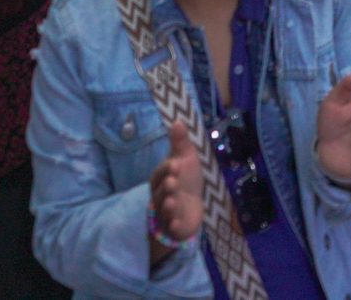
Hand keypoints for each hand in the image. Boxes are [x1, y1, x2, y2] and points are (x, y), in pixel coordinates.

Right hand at [148, 122, 205, 246]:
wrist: (191, 207)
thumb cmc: (186, 180)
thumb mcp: (186, 159)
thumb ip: (180, 143)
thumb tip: (177, 120)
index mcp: (161, 180)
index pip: (160, 174)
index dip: (166, 169)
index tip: (176, 164)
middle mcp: (161, 196)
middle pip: (159, 193)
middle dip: (165, 187)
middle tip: (173, 182)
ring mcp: (167, 213)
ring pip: (163, 210)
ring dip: (167, 206)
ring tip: (172, 202)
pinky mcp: (174, 227)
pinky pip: (171, 228)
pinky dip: (173, 226)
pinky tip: (177, 224)